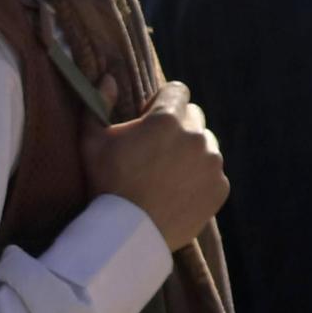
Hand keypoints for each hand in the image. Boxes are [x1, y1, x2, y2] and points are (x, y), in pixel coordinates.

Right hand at [81, 81, 226, 248]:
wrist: (127, 234)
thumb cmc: (105, 183)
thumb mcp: (91, 140)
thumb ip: (98, 102)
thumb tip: (107, 78)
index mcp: (167, 119)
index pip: (178, 90)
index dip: (162, 102)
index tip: (149, 119)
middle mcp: (196, 136)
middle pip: (194, 116)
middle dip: (179, 126)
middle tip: (157, 150)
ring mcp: (212, 163)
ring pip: (206, 145)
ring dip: (191, 152)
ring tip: (167, 175)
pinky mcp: (220, 188)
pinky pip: (213, 174)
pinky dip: (200, 179)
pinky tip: (178, 192)